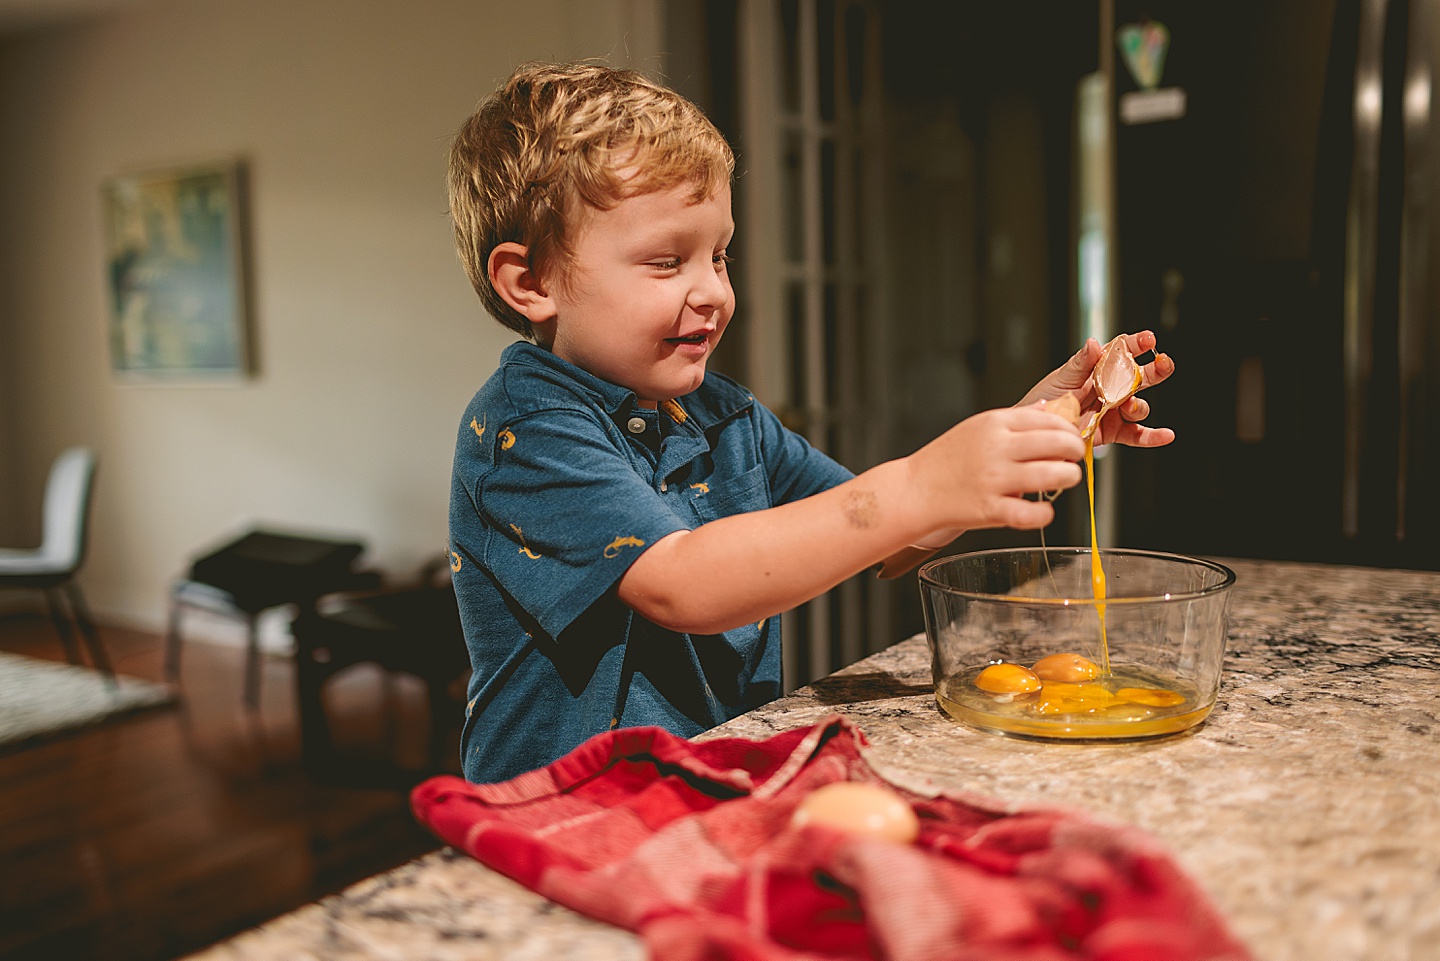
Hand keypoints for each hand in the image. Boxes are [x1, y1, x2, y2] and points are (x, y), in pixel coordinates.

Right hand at [908, 404, 1085, 531]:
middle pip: (1057, 443)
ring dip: (1069, 477)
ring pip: (1052, 475)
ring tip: (1066, 479)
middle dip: (1076, 451)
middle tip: (1074, 458)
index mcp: (994, 424)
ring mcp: (993, 479)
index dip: (1069, 429)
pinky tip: (1044, 510)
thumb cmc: (945, 460)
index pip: (1049, 419)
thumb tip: (1049, 408)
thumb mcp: (977, 427)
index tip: (1072, 437)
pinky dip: (1045, 514)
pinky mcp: (990, 509)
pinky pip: (1030, 513)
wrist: (914, 489)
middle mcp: (996, 449)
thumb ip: (1015, 419)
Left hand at [1020, 330, 1175, 447]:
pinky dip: (1153, 436)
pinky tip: (1165, 435)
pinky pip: (1137, 434)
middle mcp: (1111, 388)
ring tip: (1128, 406)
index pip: (1122, 352)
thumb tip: (1094, 344)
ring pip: (1139, 406)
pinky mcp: (1114, 431)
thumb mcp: (1061, 378)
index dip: (1137, 344)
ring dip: (1139, 405)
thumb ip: (1080, 363)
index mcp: (1099, 369)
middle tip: (1162, 363)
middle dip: (1156, 369)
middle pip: (1140, 377)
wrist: (1037, 429)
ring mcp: (1115, 410)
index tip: (1148, 339)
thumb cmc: (1045, 399)